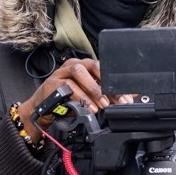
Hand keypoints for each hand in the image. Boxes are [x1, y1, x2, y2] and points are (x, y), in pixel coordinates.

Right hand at [16, 59, 131, 141]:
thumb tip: (132, 96)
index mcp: (86, 66)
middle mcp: (75, 65)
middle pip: (93, 67)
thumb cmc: (68, 101)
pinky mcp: (53, 82)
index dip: (115, 85)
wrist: (43, 109)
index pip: (104, 70)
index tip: (124, 99)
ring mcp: (63, 72)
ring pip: (80, 72)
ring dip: (93, 89)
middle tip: (114, 101)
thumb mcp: (91, 98)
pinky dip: (80, 97)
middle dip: (105, 86)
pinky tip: (87, 107)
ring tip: (101, 105)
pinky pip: (68, 86)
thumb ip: (109, 95)